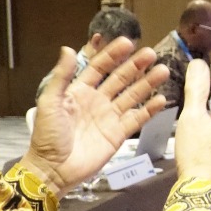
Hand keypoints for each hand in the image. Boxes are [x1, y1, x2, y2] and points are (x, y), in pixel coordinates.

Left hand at [21, 38, 167, 195]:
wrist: (54, 169)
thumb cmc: (47, 136)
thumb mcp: (50, 102)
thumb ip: (61, 76)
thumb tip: (68, 48)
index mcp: (79, 90)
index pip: (99, 67)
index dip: (112, 54)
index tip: (126, 42)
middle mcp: (97, 100)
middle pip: (120, 78)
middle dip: (135, 65)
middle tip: (150, 53)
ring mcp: (109, 117)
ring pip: (132, 95)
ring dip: (147, 83)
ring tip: (162, 71)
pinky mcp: (118, 134)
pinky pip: (137, 118)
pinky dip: (150, 109)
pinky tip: (161, 99)